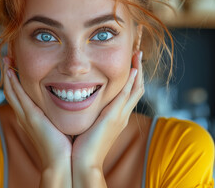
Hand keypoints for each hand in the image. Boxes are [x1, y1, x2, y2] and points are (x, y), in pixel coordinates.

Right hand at [3, 57, 71, 167]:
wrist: (64, 163)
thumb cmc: (67, 147)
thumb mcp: (62, 126)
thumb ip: (62, 115)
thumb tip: (74, 103)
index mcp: (32, 118)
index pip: (20, 95)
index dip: (16, 80)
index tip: (17, 65)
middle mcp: (24, 116)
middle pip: (11, 90)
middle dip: (8, 74)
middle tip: (7, 57)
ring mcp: (25, 116)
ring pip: (10, 90)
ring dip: (7, 74)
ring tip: (6, 58)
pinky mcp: (29, 116)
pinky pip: (16, 95)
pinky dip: (11, 81)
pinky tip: (10, 70)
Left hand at [72, 51, 143, 174]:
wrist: (81, 162)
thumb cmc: (80, 147)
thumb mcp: (86, 125)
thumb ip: (86, 113)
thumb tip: (76, 102)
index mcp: (115, 117)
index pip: (128, 93)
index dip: (131, 77)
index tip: (130, 61)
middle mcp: (121, 115)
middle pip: (136, 88)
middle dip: (138, 70)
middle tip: (138, 52)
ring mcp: (120, 116)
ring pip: (135, 89)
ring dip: (137, 71)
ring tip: (138, 54)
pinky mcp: (114, 118)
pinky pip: (126, 96)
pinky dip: (130, 82)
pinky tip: (132, 69)